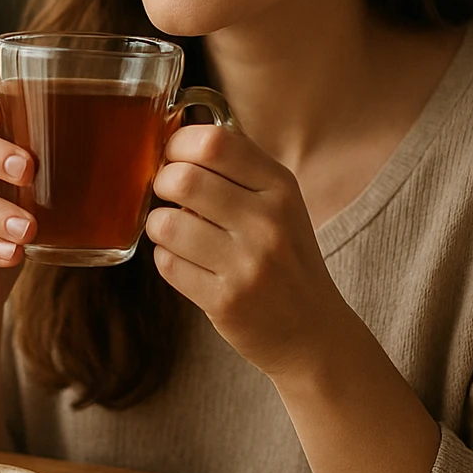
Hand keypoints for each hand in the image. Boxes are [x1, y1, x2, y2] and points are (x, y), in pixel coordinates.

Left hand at [145, 124, 346, 378]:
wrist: (313, 331)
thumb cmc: (284, 258)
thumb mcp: (279, 203)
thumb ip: (234, 170)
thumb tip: (171, 140)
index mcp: (281, 187)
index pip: (215, 142)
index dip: (179, 144)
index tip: (173, 157)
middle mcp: (268, 222)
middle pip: (184, 179)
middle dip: (161, 182)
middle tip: (167, 194)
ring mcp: (248, 264)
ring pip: (167, 223)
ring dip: (159, 224)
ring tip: (174, 231)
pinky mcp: (226, 301)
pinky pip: (167, 264)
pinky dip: (166, 258)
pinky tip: (186, 261)